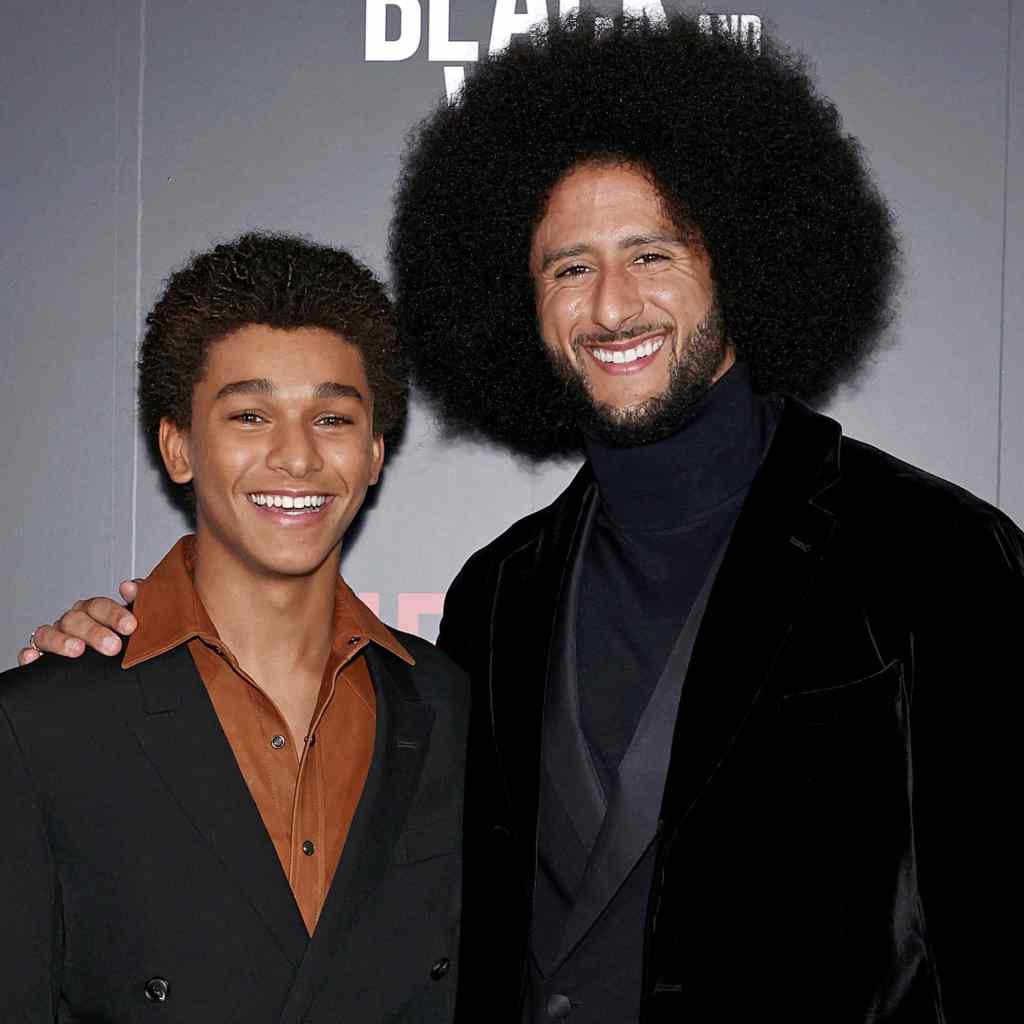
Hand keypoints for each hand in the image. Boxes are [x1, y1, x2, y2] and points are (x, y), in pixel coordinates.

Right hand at [17, 581, 139, 664]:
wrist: (101, 670)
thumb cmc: (117, 639)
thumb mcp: (132, 622)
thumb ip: (138, 600)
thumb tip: (131, 587)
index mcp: (93, 611)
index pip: (100, 606)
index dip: (114, 614)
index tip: (130, 626)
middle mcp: (72, 622)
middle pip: (76, 619)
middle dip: (94, 632)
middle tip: (113, 646)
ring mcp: (54, 637)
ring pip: (50, 633)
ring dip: (62, 640)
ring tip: (78, 650)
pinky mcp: (39, 655)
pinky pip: (29, 652)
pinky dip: (30, 653)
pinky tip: (34, 658)